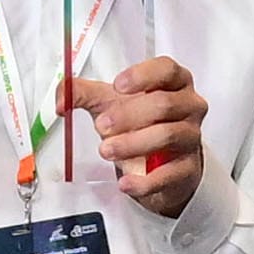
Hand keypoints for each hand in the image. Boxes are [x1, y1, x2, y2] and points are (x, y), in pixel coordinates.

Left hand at [63, 54, 205, 214]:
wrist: (161, 161)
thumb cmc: (142, 122)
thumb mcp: (111, 102)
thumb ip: (84, 94)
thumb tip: (62, 96)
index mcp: (174, 82)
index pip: (166, 70)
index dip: (142, 75)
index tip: (118, 85)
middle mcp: (188, 106)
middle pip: (164, 104)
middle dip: (129, 115)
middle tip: (102, 125)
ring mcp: (191, 136)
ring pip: (168, 135)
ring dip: (133, 144)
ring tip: (107, 150)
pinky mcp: (188, 167)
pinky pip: (170, 174)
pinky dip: (145, 181)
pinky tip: (126, 183)